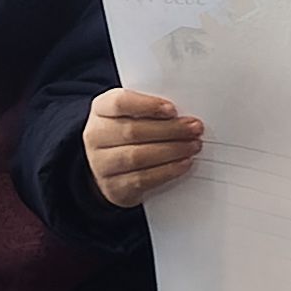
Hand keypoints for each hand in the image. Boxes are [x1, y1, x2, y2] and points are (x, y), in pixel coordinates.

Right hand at [84, 89, 202, 207]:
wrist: (107, 166)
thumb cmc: (125, 134)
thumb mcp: (130, 114)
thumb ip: (151, 109)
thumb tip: (183, 113)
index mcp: (100, 110)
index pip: (120, 103)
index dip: (148, 106)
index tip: (173, 110)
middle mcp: (95, 136)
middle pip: (133, 131)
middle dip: (170, 130)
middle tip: (195, 129)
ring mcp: (101, 164)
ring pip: (138, 157)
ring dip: (172, 151)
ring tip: (193, 146)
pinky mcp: (114, 187)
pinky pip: (142, 179)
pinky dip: (167, 171)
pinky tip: (184, 163)